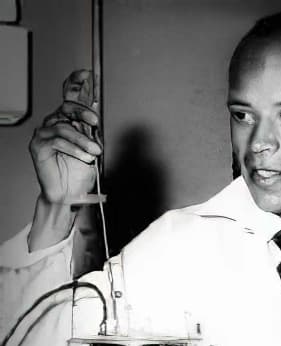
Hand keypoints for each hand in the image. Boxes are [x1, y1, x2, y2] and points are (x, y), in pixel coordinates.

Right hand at [29, 70, 100, 204]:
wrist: (70, 192)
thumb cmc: (82, 170)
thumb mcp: (94, 147)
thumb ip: (93, 132)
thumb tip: (98, 119)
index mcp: (70, 120)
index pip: (70, 95)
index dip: (76, 82)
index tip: (86, 73)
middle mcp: (55, 123)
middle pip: (67, 107)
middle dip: (82, 112)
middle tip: (95, 122)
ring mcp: (45, 133)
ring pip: (64, 126)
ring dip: (83, 140)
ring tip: (95, 152)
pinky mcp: (38, 145)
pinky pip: (57, 140)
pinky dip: (75, 149)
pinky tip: (85, 157)